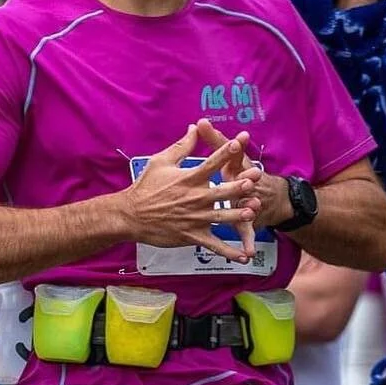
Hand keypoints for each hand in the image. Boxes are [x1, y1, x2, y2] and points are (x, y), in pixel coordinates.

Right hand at [120, 125, 258, 262]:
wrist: (130, 215)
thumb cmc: (145, 187)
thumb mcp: (161, 162)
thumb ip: (182, 146)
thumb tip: (195, 127)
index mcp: (189, 179)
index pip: (211, 163)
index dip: (225, 152)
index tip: (240, 143)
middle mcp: (195, 198)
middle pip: (222, 191)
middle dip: (239, 185)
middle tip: (255, 179)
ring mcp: (195, 218)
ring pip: (223, 217)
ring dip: (239, 215)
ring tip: (253, 211)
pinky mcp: (193, 236)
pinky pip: (215, 246)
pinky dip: (230, 252)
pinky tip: (245, 257)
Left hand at [195, 119, 288, 236]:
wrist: (272, 198)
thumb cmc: (245, 174)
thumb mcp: (232, 158)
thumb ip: (215, 141)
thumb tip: (199, 122)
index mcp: (238, 170)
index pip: (237, 155)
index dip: (237, 146)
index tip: (239, 137)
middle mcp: (245, 187)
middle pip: (247, 181)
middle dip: (249, 178)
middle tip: (253, 174)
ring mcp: (248, 206)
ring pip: (248, 208)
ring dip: (250, 210)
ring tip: (251, 212)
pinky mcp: (247, 224)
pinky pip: (246, 235)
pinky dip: (247, 244)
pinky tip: (247, 254)